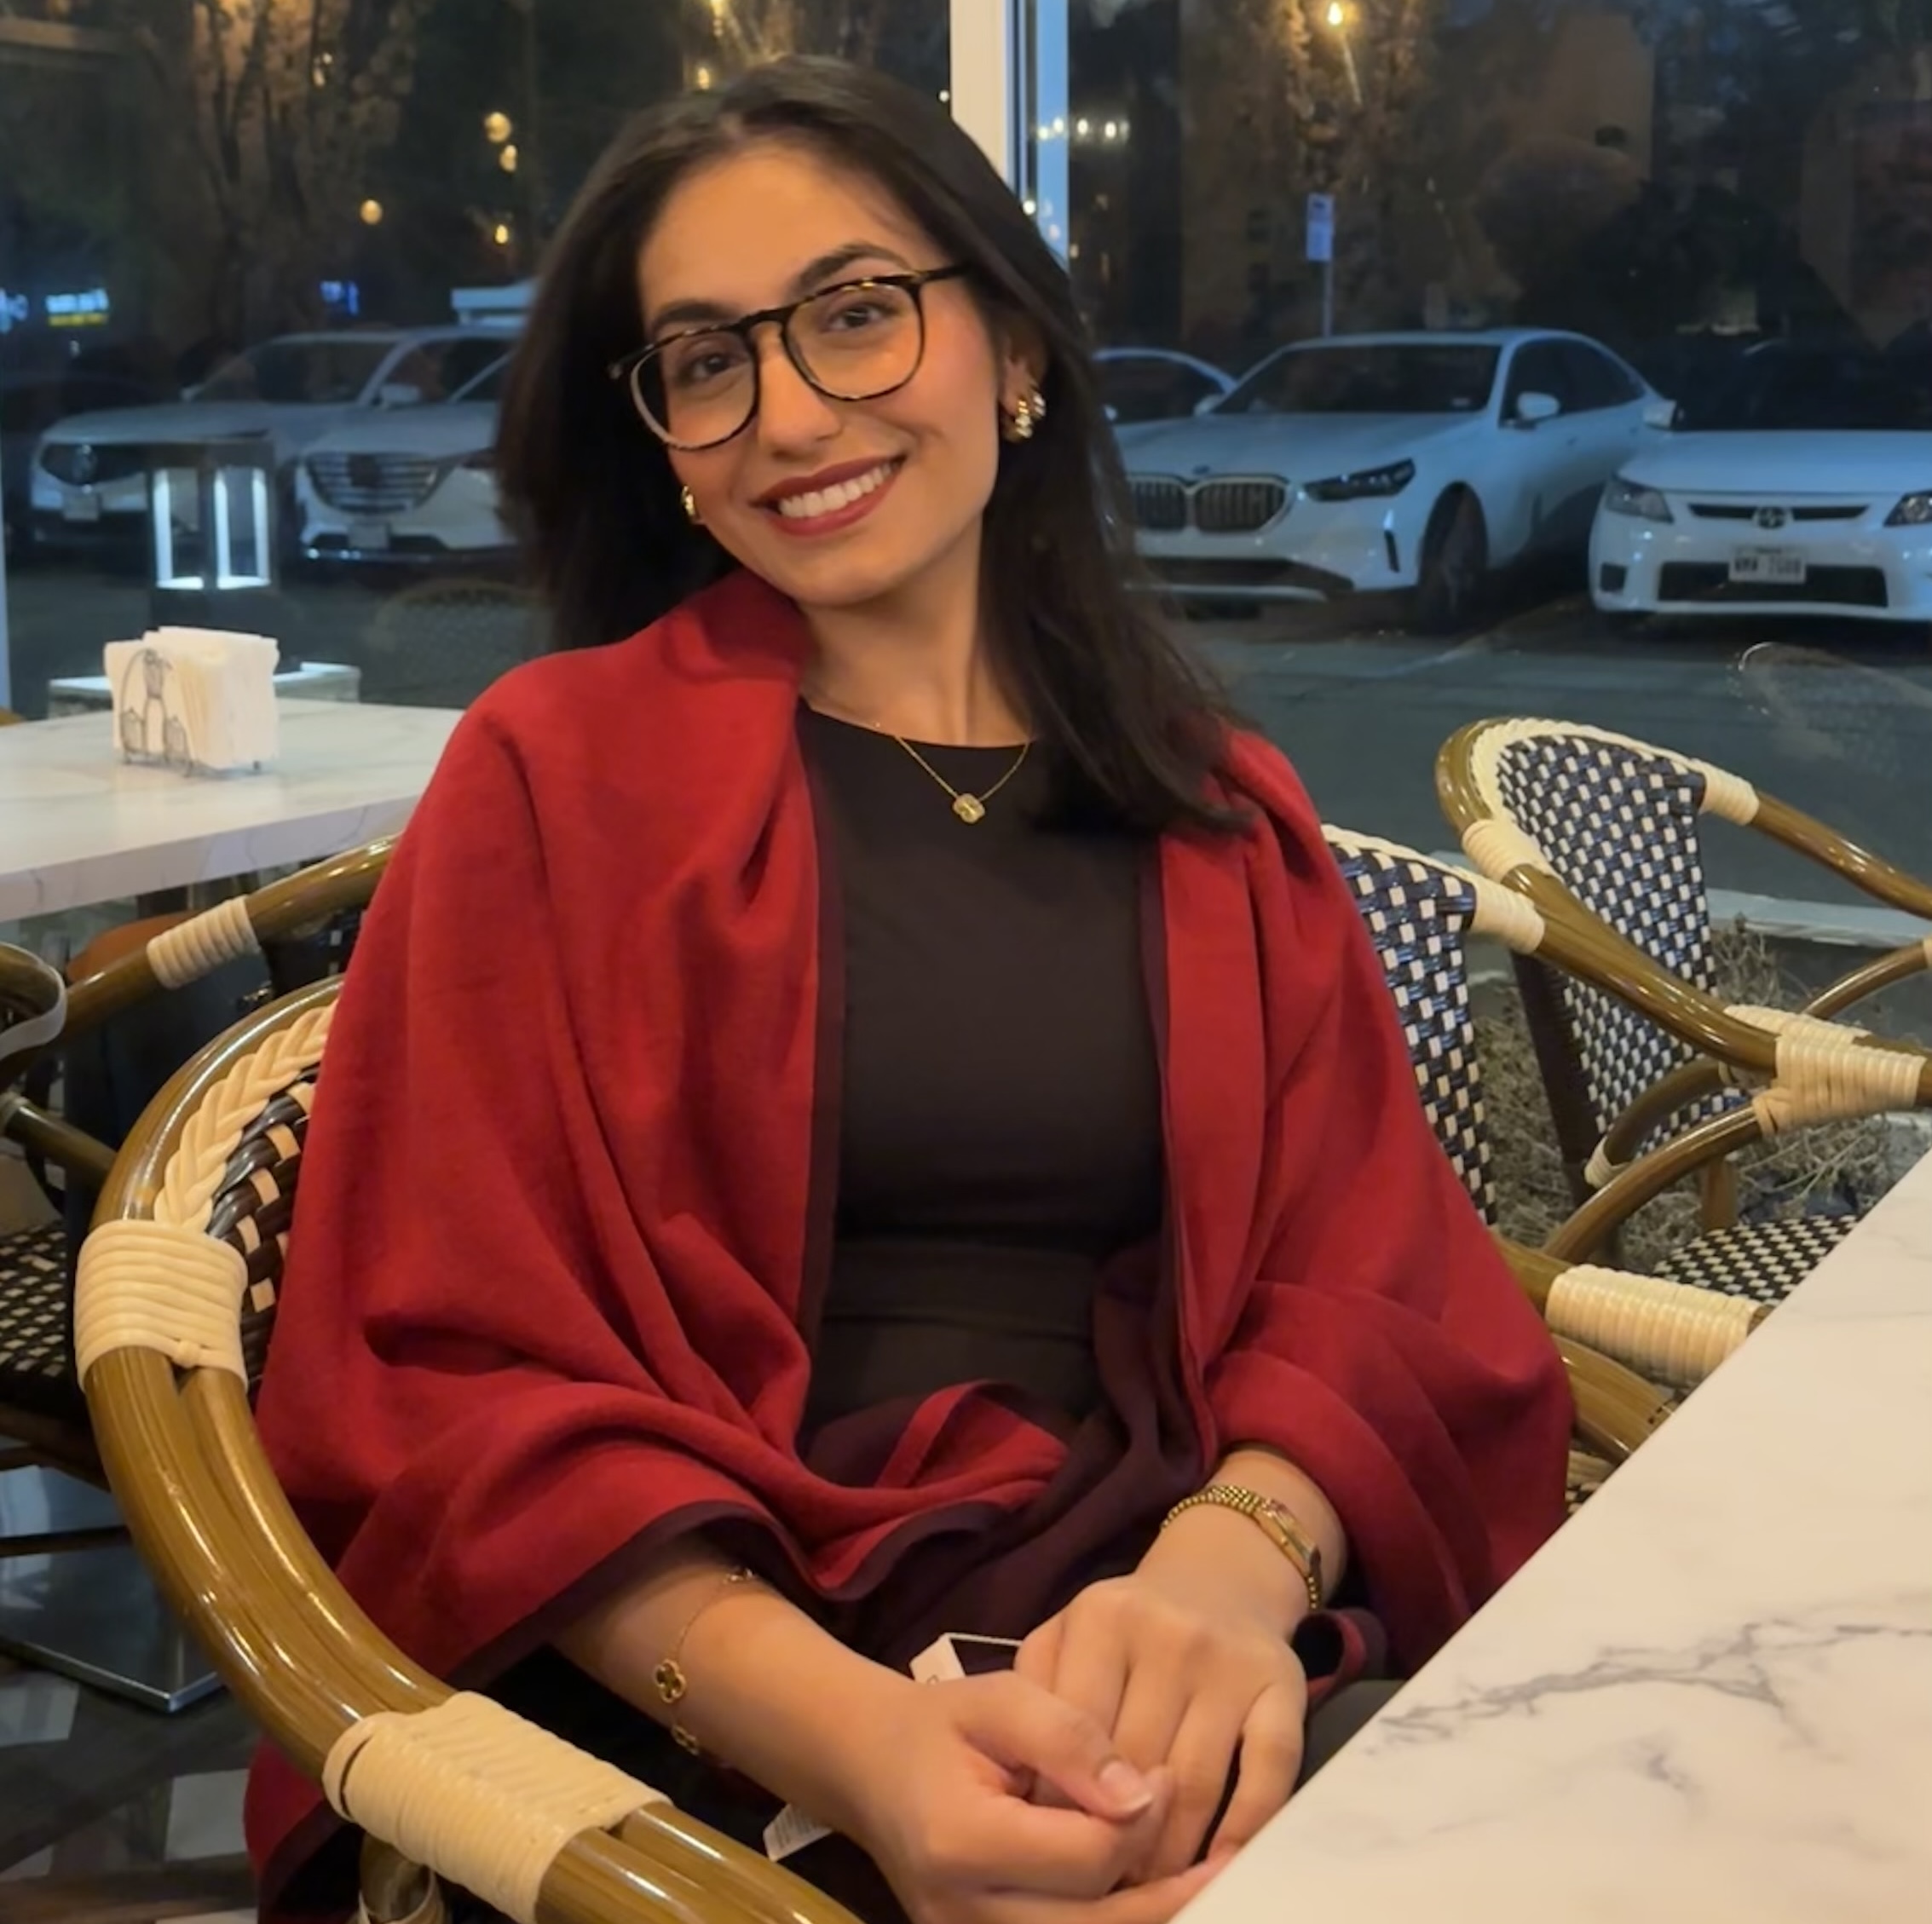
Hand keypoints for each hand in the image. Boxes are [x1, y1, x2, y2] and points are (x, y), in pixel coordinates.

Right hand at [838, 1670, 1223, 1923]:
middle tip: (1213, 1848)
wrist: (873, 1770)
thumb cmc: (942, 1725)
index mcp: (962, 1842)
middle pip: (1100, 1922)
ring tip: (1203, 1879)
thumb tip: (1141, 1795)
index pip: (1088, 1857)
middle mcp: (964, 1914)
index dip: (1141, 1819)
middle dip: (1165, 1886)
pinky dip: (1116, 1919)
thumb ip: (1068, 1737)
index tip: (1164, 1775)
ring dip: (1151, 1915)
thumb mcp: (1001, 1699)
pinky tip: (1151, 1893)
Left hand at [1015, 1570, 1306, 1881]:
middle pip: (1135, 1764)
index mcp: (1102, 1617)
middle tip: (1104, 1880)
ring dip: (1173, 1850)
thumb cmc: (1127, 1626)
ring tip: (1150, 1883)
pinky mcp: (1284, 1685)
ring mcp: (1230, 1660)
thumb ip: (1036, 1693)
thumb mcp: (1067, 1635)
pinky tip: (1218, 1864)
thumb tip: (1028, 1790)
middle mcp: (1168, 1633)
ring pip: (1197, 1782)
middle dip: (1116, 1836)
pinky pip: (1267, 1774)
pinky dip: (1243, 1831)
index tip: (1057, 1849)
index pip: (1075, 1735)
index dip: (1064, 1805)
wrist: (1219, 1576)